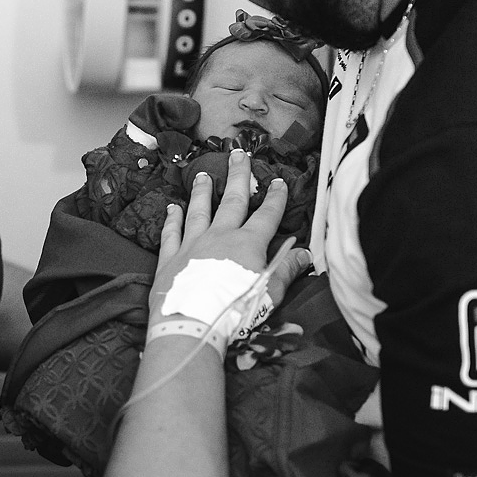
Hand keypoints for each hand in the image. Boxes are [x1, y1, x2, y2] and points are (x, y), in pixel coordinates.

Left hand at [152, 149, 311, 319]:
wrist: (194, 323)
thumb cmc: (237, 310)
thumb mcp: (271, 292)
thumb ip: (287, 270)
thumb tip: (305, 254)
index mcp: (248, 243)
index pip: (267, 215)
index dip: (275, 198)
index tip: (279, 182)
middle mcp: (220, 236)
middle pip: (232, 200)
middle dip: (238, 176)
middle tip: (238, 154)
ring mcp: (193, 244)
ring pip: (199, 210)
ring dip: (202, 191)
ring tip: (203, 175)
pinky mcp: (171, 257)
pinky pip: (171, 232)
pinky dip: (172, 219)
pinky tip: (172, 208)